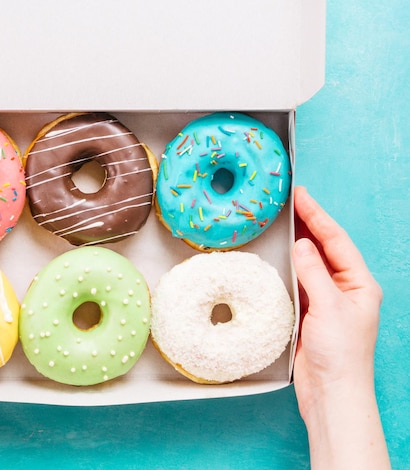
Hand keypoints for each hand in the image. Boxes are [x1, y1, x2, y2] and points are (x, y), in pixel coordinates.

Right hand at [291, 186, 388, 468]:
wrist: (331, 392)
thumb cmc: (341, 354)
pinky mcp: (310, 312)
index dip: (317, 215)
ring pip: (310, 262)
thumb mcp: (329, 307)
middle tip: (289, 201)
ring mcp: (327, 300)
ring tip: (282, 222)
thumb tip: (301, 244)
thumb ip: (314, 272)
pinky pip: (298, 281)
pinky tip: (277, 257)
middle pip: (325, 247)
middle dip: (309, 223)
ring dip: (297, 243)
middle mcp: (345, 288)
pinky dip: (288, 266)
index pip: (336, 240)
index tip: (300, 195)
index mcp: (359, 283)